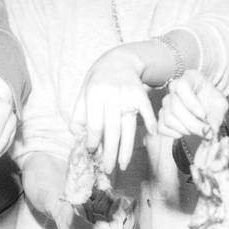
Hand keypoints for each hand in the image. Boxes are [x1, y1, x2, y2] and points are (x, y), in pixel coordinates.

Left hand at [71, 46, 156, 172]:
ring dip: (126, 148)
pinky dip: (150, 121)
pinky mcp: (140, 94)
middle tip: (107, 169)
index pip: (94, 123)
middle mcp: (111, 95)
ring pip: (127, 126)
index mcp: (94, 94)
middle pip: (111, 129)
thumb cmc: (98, 81)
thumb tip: (77, 137)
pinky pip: (146, 110)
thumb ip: (79, 114)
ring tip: (123, 165)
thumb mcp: (84, 93)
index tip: (91, 152)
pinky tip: (151, 134)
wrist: (119, 60)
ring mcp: (127, 95)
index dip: (92, 140)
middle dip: (109, 152)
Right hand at [157, 70, 228, 139]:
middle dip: (192, 123)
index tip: (204, 116)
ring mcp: (166, 101)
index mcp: (190, 78)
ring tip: (198, 131)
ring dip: (186, 130)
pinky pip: (162, 127)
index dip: (191, 103)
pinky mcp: (161, 115)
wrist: (206, 111)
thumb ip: (217, 115)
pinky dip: (176, 134)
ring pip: (169, 119)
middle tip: (206, 132)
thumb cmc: (213, 103)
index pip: (182, 86)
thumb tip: (211, 129)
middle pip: (175, 106)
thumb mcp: (221, 105)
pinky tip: (187, 132)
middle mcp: (174, 87)